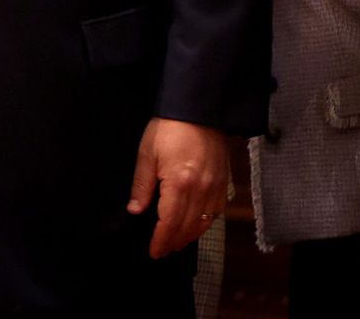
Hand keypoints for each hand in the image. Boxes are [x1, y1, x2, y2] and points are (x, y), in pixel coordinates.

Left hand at [127, 118, 229, 258]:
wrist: (199, 109)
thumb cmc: (170, 127)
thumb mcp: (147, 154)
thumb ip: (142, 186)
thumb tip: (135, 210)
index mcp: (179, 184)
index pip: (169, 223)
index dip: (161, 241)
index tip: (154, 251)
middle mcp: (200, 190)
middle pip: (187, 227)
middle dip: (174, 242)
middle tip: (163, 251)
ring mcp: (215, 187)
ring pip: (204, 223)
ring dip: (190, 236)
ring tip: (176, 242)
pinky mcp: (223, 181)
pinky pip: (216, 211)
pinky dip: (205, 223)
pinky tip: (196, 224)